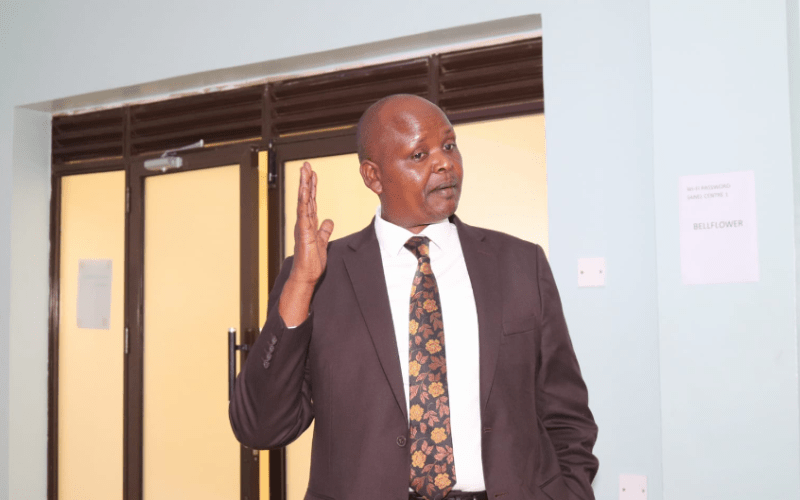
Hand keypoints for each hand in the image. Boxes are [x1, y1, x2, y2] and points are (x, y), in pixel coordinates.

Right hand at [279, 162, 333, 325]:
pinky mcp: (304, 232)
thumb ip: (324, 230)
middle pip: (305, 197)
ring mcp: (302, 226)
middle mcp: (304, 221)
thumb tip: (329, 220)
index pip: (311, 200)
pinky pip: (303, 213)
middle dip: (306, 180)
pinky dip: (303, 201)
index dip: (312, 186)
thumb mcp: (322, 241)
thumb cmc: (312, 261)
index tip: (312, 173)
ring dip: (304, 185)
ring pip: (303, 201)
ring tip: (304, 170)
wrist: (306, 275)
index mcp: (308, 223)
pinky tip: (304, 190)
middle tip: (306, 164)